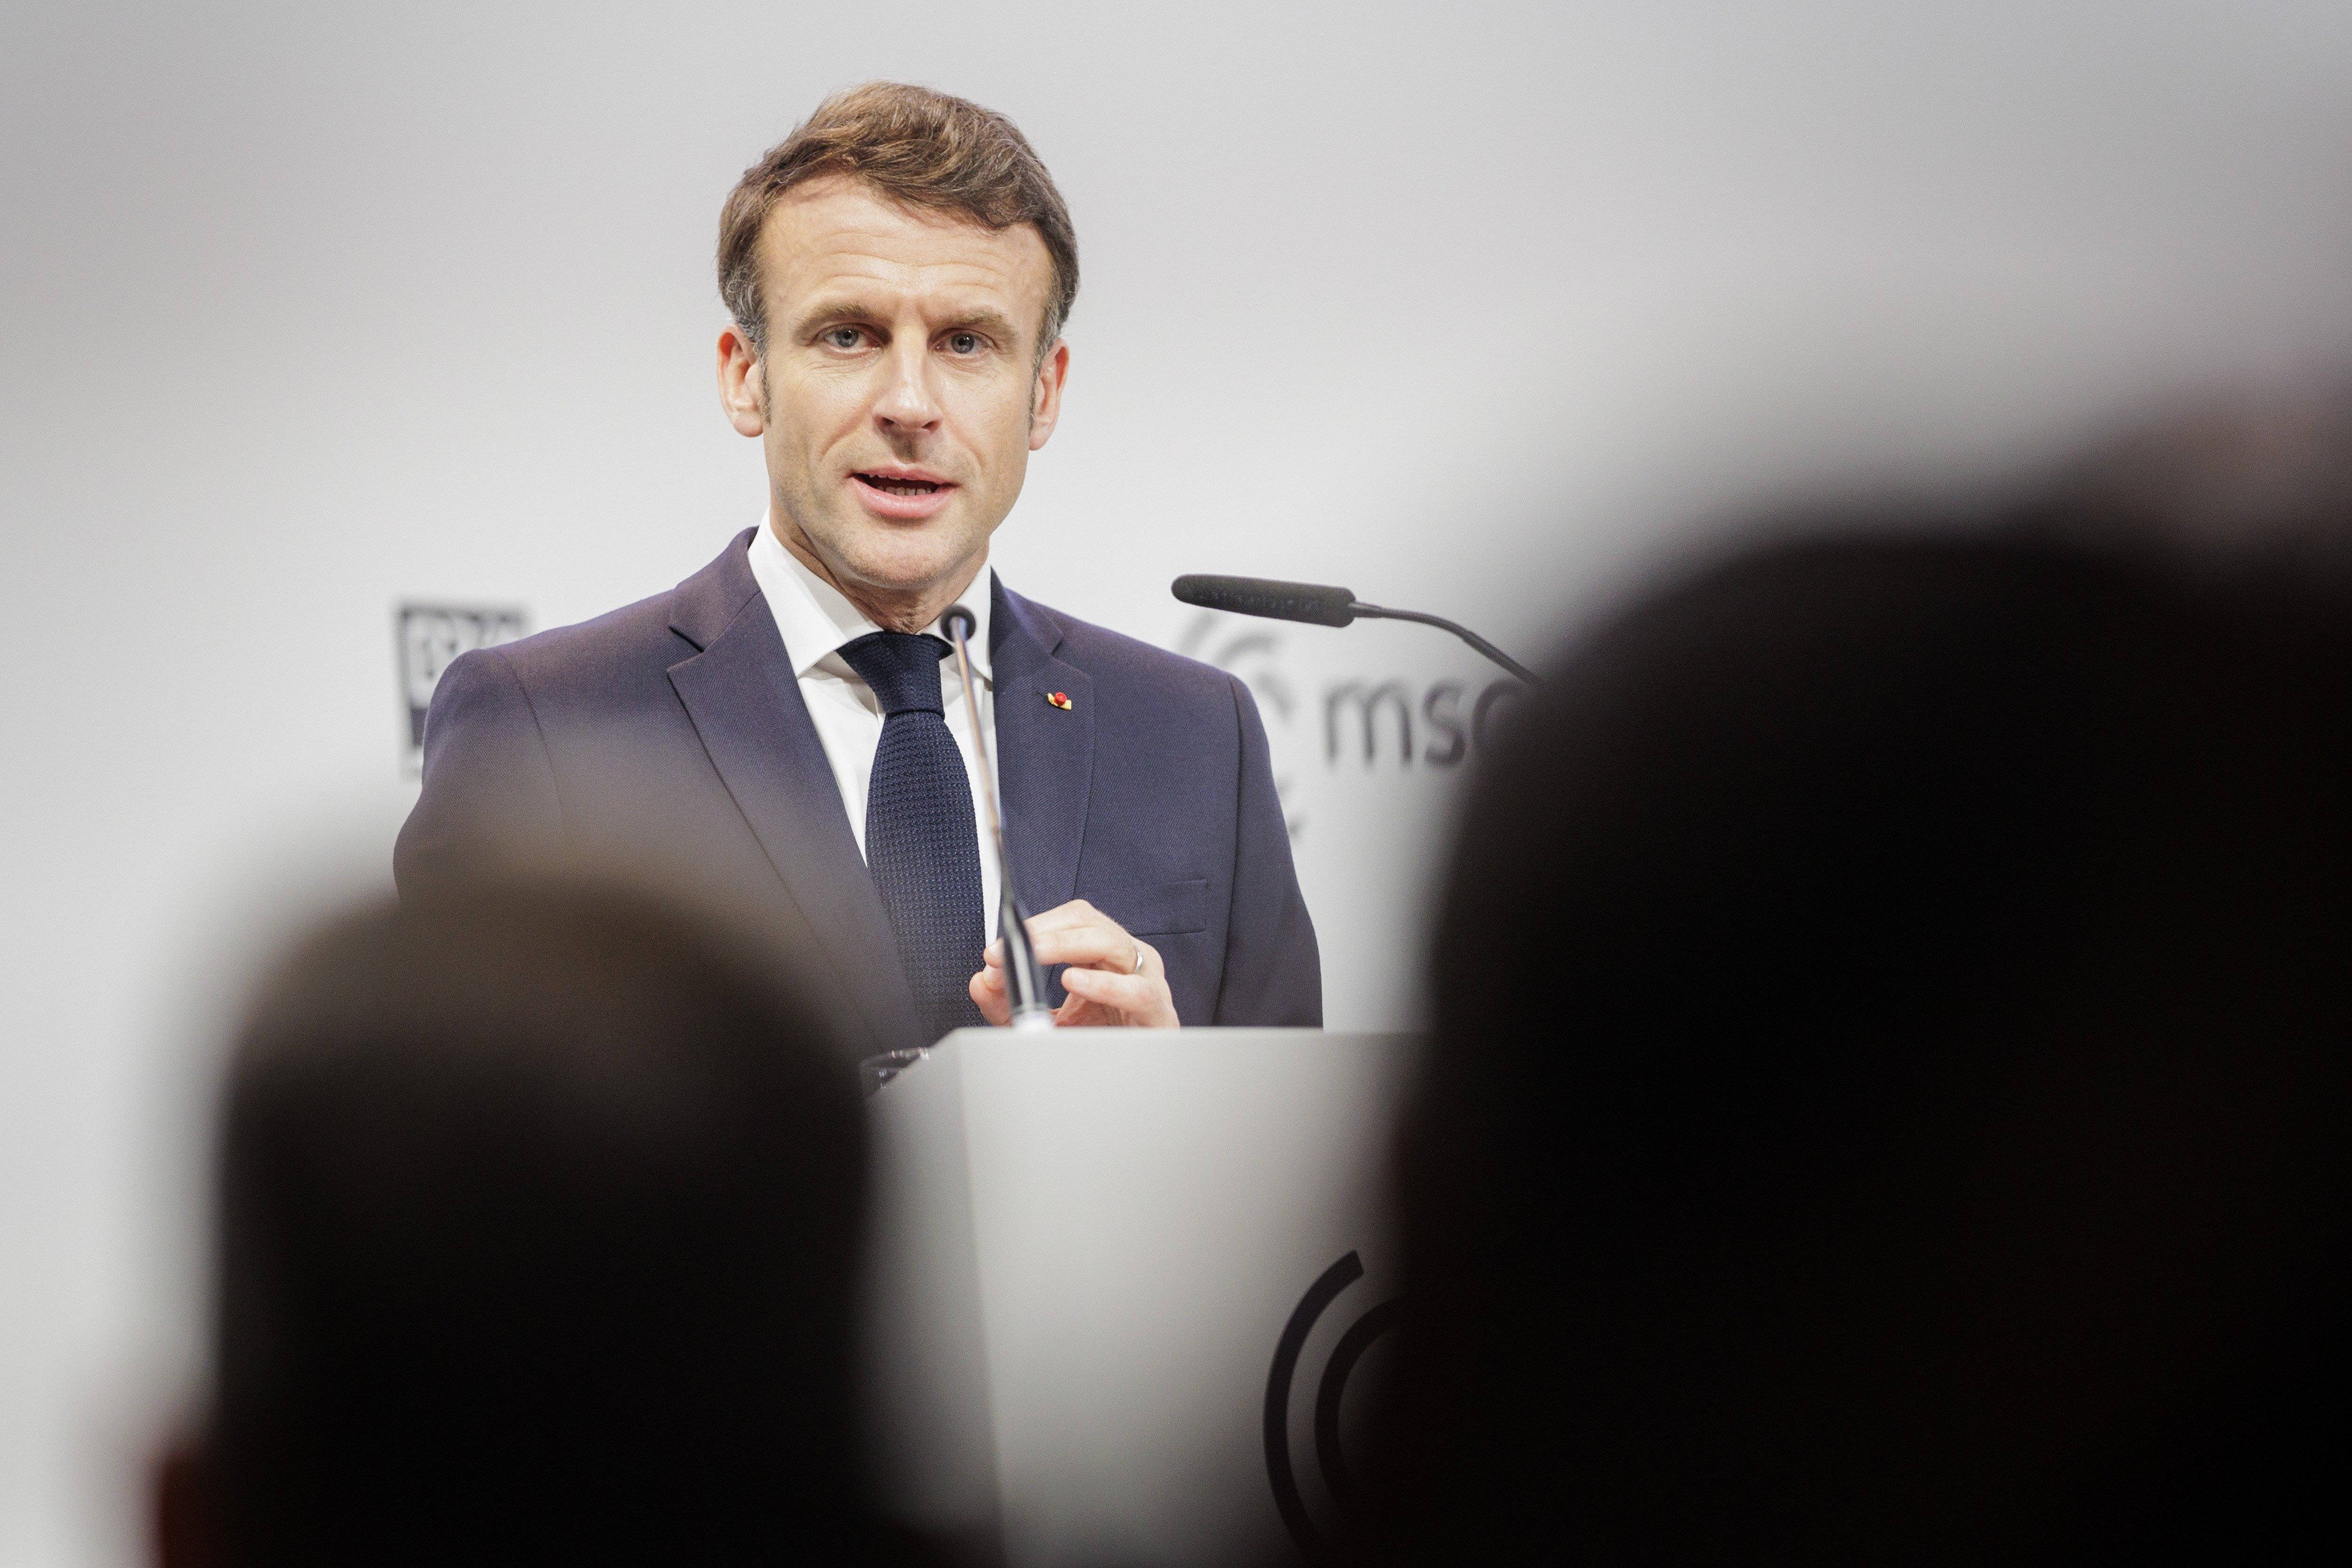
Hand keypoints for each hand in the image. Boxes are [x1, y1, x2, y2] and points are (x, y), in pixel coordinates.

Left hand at [970, 899, 1178, 1028]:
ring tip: (1034, 954)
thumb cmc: (1096, 1045)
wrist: (1130, 1089)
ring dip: (1066, 946)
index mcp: (1103, 955)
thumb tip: (982, 981)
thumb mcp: (1043, 1021)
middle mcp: (1126, 961)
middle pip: (1089, 923)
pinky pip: (1136, 991)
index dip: (1033, 928)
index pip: (1071, 920)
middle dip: (1043, 934)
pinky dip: (1104, 984)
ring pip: (1112, 944)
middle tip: (1006, 952)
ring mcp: (1147, 982)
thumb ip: (1009, 1004)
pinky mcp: (1159, 1014)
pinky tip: (1076, 982)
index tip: (997, 951)